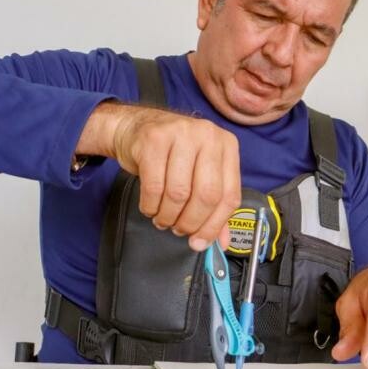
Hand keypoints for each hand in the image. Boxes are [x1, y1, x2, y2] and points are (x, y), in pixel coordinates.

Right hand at [77, 102, 240, 250]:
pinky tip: (150, 206)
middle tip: (180, 230)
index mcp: (227, 146)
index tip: (201, 241)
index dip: (215, 225)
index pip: (229, 195)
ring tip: (163, 219)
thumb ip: (214, 206)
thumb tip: (222, 242)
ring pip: (179, 193)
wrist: (137, 126)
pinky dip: (151, 206)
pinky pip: (154, 187)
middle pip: (206, 195)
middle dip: (191, 222)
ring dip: (168, 216)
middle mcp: (208, 136)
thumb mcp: (200, 173)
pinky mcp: (153, 140)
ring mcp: (181, 134)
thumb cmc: (173, 154)